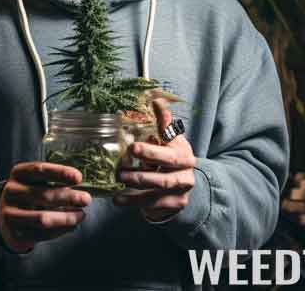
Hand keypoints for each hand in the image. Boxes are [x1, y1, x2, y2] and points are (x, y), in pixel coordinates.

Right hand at [0, 162, 91, 252]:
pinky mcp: (16, 234)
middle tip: (86, 199)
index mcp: (18, 174)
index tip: (78, 177)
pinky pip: (42, 234)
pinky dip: (61, 230)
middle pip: (43, 195)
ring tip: (81, 215)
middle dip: (68, 198)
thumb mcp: (35, 182)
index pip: (39, 169)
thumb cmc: (29, 194)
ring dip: (67, 217)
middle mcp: (11, 192)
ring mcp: (11, 214)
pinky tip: (72, 225)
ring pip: (43, 218)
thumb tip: (81, 189)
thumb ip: (54, 182)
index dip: (59, 172)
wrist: (5, 216)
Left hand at [113, 98, 194, 221]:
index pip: (169, 151)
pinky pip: (154, 205)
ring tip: (118, 184)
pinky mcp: (175, 204)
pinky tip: (119, 200)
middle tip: (121, 171)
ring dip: (136, 188)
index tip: (132, 147)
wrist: (183, 183)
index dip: (151, 151)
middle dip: (142, 173)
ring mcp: (182, 190)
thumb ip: (162, 123)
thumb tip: (156, 100)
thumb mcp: (168, 139)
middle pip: (165, 174)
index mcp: (183, 153)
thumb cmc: (170, 156)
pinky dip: (135, 203)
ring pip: (158, 191)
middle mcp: (186, 172)